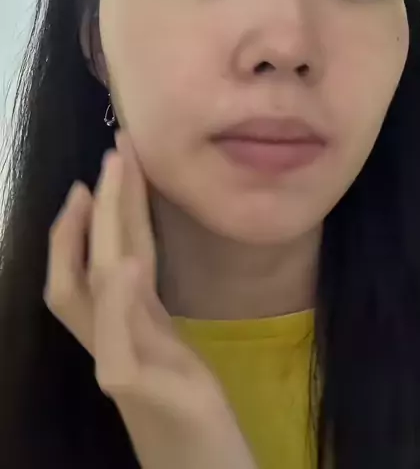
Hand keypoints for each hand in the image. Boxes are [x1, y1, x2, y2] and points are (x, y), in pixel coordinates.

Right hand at [44, 130, 257, 468]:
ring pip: (91, 289)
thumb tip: (134, 255)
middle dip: (98, 204)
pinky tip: (124, 263)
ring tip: (110, 176)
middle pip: (85, 264)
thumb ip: (147, 307)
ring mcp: (116, 364)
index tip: (107, 171)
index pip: (98, 262)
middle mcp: (109, 341)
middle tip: (114, 150)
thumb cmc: (189, 414)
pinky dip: (116, 299)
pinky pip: (116, 341)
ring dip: (102, 228)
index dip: (98, 216)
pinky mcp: (133, 390)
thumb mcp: (167, 346)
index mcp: (122, 328)